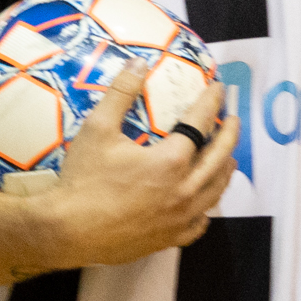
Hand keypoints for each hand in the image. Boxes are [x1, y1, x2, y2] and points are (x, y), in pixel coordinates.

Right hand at [34, 62, 237, 268]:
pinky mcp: (169, 238)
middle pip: (219, 158)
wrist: (67, 231)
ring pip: (215, 192)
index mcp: (170, 161)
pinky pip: (200, 223)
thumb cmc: (82, 180)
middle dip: (230, 135)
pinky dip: (206, 208)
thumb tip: (138, 63)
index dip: (211, 102)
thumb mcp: (97, 129)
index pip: (200, 123)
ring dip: (225, 171)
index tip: (218, 89)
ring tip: (228, 159)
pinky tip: (203, 203)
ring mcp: (179, 218)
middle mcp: (184, 190)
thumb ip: (120, 93)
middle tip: (234, 120)